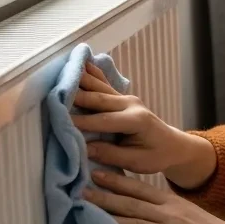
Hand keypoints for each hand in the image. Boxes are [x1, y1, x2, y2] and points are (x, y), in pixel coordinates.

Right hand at [72, 61, 213, 186]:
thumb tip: (84, 148)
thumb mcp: (137, 162)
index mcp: (136, 120)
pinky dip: (91, 73)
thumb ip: (111, 154)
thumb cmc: (156, 155)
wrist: (172, 145)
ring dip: (80, 80)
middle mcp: (131, 104)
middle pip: (98, 98)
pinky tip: (81, 61)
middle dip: (75, 96)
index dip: (82, 122)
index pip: (103, 120)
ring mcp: (127, 98)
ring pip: (99, 87)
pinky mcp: (122, 97)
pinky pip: (103, 84)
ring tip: (61, 70)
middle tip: (51, 93)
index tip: (60, 121)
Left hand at [82, 168, 224, 223]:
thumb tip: (144, 209)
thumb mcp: (191, 214)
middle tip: (80, 189)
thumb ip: (168, 211)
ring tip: (85, 214)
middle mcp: (170, 215)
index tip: (97, 173)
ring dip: (107, 218)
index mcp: (174, 203)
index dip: (117, 181)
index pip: (141, 189)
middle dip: (104, 196)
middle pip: (131, 204)